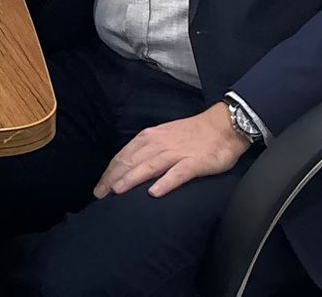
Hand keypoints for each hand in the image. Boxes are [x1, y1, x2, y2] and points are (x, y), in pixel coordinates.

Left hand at [93, 104, 250, 199]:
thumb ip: (148, 150)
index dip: (109, 172)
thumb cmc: (192, 134)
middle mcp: (159, 143)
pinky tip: (154, 193)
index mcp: (149, 137)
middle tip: (100, 195)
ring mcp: (177, 153)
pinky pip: (178, 173)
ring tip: (117, 191)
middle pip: (131, 162)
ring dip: (132, 179)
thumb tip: (129, 167)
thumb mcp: (164, 137)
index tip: (98, 188)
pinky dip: (165, 182)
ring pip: (149, 166)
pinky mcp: (195, 162)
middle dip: (113, 178)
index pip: (123, 156)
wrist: (222, 126)